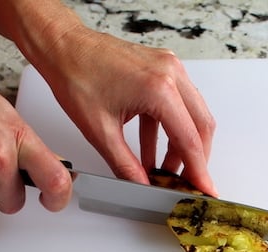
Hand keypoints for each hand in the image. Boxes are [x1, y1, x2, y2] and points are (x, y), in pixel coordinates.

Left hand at [37, 29, 217, 195]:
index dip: (198, 170)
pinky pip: (176, 105)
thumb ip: (125, 165)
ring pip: (192, 116)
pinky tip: (152, 153)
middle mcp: (170, 74)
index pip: (189, 139)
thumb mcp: (100, 132)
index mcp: (158, 89)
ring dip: (181, 146)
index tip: (204, 189)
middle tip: (187, 183)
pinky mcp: (161, 70)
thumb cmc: (76, 75)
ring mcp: (168, 68)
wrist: (63, 47)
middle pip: (200, 126)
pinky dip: (168, 131)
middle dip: (196, 159)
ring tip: (164, 171)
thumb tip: (142, 185)